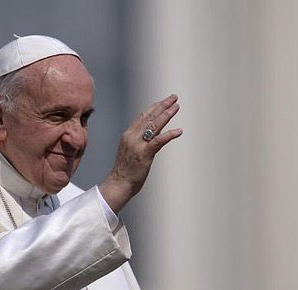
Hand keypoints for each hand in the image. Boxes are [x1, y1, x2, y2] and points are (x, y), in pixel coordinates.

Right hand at [99, 94, 182, 212]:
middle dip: (162, 106)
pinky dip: (169, 134)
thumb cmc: (126, 170)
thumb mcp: (131, 150)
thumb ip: (140, 140)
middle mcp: (132, 136)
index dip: (154, 107)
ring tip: (176, 107)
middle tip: (174, 97)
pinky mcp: (144, 154)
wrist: (118, 184)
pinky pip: (159, 141)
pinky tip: (178, 131)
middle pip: (149, 117)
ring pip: (154, 125)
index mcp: (128, 135)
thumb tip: (153, 133)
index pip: (142, 116)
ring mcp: (138, 145)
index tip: (163, 101)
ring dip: (166, 115)